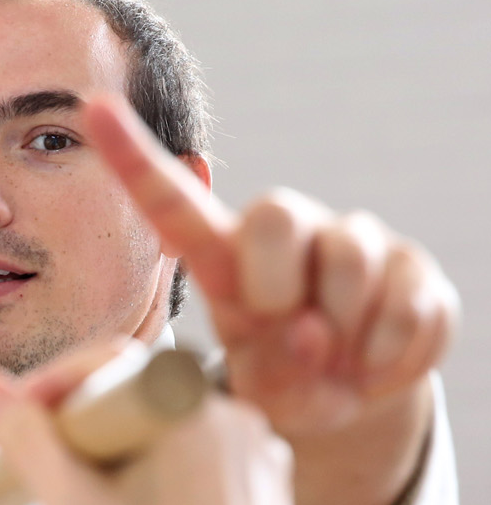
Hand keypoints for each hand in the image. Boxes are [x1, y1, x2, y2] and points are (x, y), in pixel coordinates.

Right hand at [0, 350, 296, 504]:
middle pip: (136, 396)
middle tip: (48, 466)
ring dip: (126, 448)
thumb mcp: (68, 504)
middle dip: (86, 424)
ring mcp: (257, 451)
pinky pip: (203, 456)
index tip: (17, 419)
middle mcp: (233, 416)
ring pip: (169, 426)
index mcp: (188, 407)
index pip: (103, 366)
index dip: (50, 386)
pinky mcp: (267, 485)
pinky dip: (167, 472)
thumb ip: (22, 437)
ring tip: (94, 497)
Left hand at [85, 96, 457, 438]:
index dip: (132, 157)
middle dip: (278, 284)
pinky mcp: (411, 265)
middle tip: (288, 334)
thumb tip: (307, 333)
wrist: (354, 395)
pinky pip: (409, 304)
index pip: (171, 201)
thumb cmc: (284, 379)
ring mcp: (352, 241)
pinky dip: (390, 355)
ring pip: (350, 258)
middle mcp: (284, 234)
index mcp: (222, 257)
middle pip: (273, 215)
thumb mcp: (258, 389)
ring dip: (345, 330)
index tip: (93, 109)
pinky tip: (373, 366)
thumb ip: (267, 371)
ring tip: (334, 361)